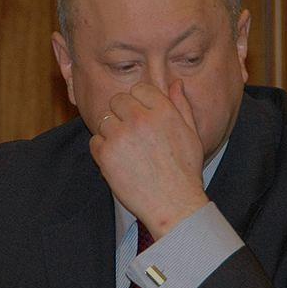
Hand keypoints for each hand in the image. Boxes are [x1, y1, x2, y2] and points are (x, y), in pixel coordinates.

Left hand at [89, 80, 209, 239]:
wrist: (174, 204)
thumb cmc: (185, 172)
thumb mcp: (191, 134)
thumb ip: (181, 106)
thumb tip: (175, 84)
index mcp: (163, 111)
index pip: (139, 89)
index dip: (139, 103)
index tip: (142, 118)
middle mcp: (140, 119)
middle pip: (118, 101)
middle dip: (123, 115)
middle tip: (133, 136)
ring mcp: (121, 136)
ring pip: (104, 120)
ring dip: (112, 134)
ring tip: (128, 152)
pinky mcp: (106, 155)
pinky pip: (95, 142)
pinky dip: (103, 151)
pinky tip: (119, 163)